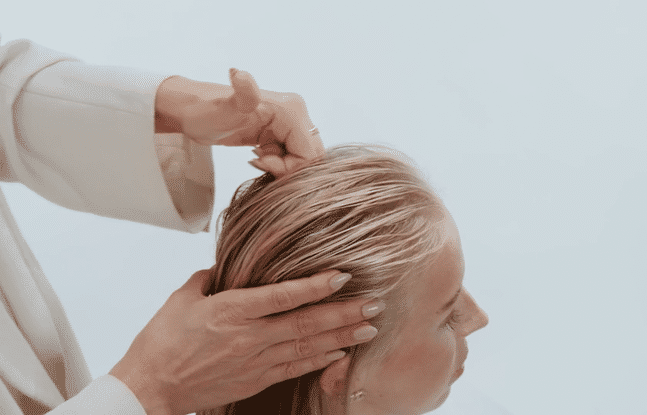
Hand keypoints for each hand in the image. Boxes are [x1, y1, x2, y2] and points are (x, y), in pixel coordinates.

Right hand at [109, 269, 380, 414]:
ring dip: (340, 337)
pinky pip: (294, 369)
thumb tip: (226, 266)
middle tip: (373, 304)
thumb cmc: (161, 341)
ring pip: (306, 347)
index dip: (314, 286)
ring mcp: (254, 361)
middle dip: (342, 313)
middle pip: (304, 323)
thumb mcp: (182, 299)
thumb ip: (210, 279)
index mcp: (229, 310)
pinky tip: (341, 352)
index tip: (342, 276)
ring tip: (368, 328)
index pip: (281, 296)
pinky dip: (320, 360)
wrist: (150, 388)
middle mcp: (247, 336)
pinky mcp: (255, 380)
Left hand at [155, 69, 323, 176]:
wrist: (191, 111)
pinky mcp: (280, 131)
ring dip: (282, 165)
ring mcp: (288, 122)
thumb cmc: (205, 111)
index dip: (289, 166)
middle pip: (309, 154)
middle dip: (288, 167)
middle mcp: (296, 113)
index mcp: (292, 109)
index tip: (261, 163)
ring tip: (255, 158)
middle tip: (259, 163)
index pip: (309, 152)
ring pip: (301, 156)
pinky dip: (278, 161)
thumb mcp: (226, 108)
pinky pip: (291, 154)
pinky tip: (257, 155)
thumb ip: (242, 94)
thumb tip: (240, 74)